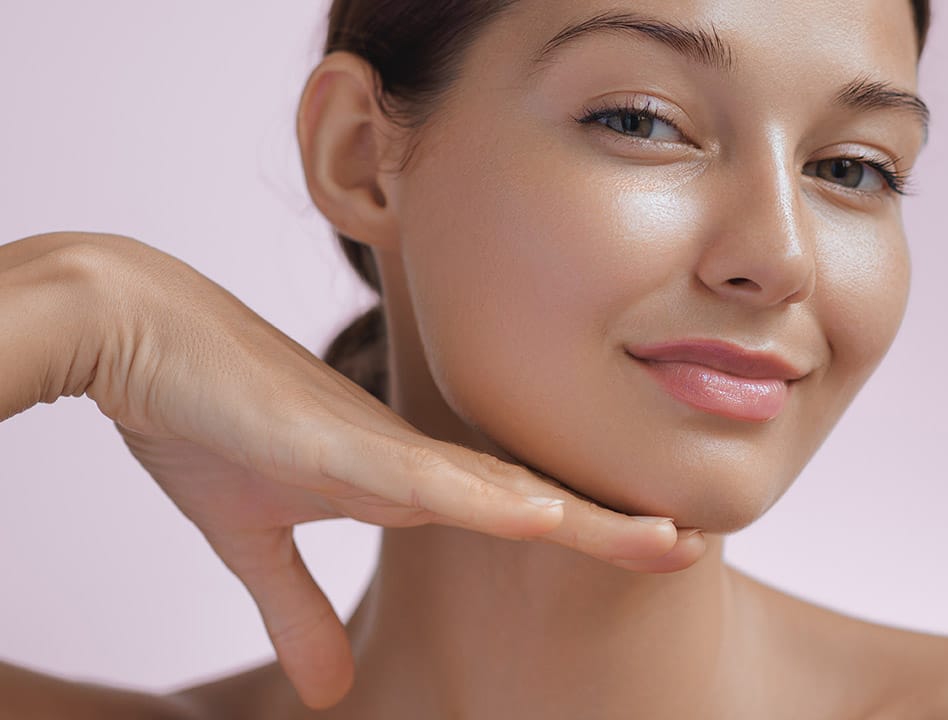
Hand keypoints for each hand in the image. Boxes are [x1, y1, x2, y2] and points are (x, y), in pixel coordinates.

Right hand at [36, 233, 707, 707]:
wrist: (139, 334)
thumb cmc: (201, 416)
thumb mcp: (251, 540)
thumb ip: (297, 607)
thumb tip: (328, 691)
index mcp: (396, 480)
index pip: (505, 512)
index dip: (576, 531)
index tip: (640, 546)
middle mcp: (407, 459)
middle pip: (528, 498)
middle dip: (611, 527)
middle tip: (691, 543)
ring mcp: (379, 447)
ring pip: (501, 488)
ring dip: (584, 517)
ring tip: (668, 539)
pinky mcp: (332, 442)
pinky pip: (422, 477)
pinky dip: (482, 500)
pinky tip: (543, 515)